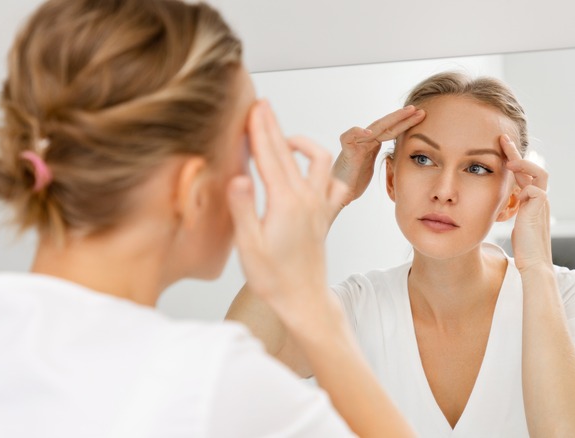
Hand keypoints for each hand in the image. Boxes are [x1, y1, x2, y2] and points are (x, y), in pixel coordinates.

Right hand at [226, 100, 348, 330]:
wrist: (303, 299)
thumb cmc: (273, 278)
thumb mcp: (248, 246)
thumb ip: (243, 209)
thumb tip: (239, 177)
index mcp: (285, 203)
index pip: (268, 156)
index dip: (259, 129)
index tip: (253, 108)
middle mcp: (306, 199)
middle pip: (288, 153)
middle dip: (274, 126)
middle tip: (262, 106)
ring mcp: (319, 206)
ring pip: (318, 162)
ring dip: (303, 144)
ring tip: (285, 138)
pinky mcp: (326, 216)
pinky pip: (336, 185)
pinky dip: (327, 171)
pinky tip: (314, 169)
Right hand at [332, 106, 424, 210]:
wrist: (338, 193)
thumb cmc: (354, 181)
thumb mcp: (375, 168)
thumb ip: (385, 159)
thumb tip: (403, 158)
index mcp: (373, 144)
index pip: (392, 130)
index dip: (406, 123)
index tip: (422, 116)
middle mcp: (365, 141)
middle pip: (386, 125)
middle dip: (403, 117)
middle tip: (418, 109)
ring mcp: (356, 144)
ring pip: (373, 127)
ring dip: (391, 119)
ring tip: (405, 112)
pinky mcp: (346, 151)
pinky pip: (349, 137)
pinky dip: (357, 133)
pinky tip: (369, 132)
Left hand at [500, 134, 552, 272]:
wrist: (534, 263)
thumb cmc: (523, 247)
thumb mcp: (513, 223)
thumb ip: (510, 209)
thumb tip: (498, 201)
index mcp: (533, 201)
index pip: (524, 175)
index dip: (513, 162)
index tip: (499, 151)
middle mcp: (540, 198)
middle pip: (532, 168)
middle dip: (516, 152)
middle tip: (502, 139)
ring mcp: (542, 202)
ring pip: (538, 173)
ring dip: (524, 162)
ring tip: (508, 159)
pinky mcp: (540, 206)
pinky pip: (534, 187)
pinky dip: (524, 181)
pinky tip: (511, 181)